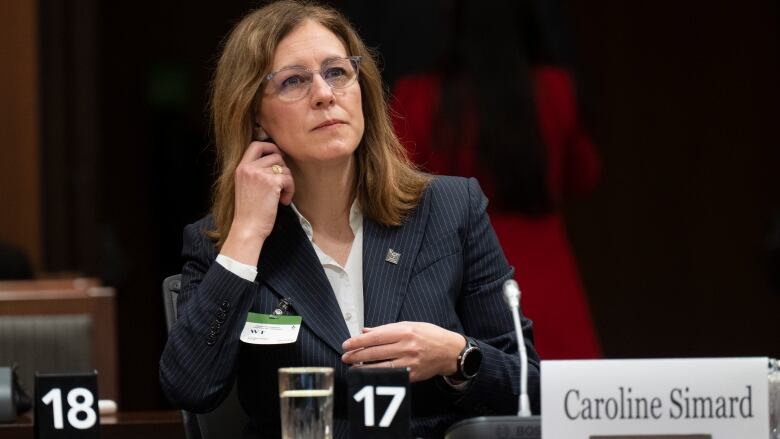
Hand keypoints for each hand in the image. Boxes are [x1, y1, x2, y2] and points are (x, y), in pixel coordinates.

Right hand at [220, 141, 294, 264]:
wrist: (247, 227)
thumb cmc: (249, 211)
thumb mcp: (246, 186)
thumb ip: (255, 172)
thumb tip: (278, 159)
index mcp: (241, 167)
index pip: (256, 145)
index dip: (270, 147)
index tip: (279, 157)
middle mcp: (248, 168)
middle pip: (275, 155)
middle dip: (283, 169)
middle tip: (281, 185)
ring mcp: (259, 174)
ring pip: (284, 168)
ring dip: (287, 182)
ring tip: (280, 196)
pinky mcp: (271, 182)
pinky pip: (288, 179)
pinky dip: (290, 190)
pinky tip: (283, 201)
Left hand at [341, 322, 465, 382]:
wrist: (450, 351)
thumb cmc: (430, 336)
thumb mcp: (410, 325)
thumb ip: (387, 329)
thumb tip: (366, 331)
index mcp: (405, 331)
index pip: (376, 336)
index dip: (358, 341)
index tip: (347, 344)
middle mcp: (407, 346)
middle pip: (376, 351)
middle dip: (357, 354)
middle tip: (345, 356)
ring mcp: (410, 362)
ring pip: (381, 366)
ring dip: (364, 367)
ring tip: (352, 366)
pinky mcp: (413, 374)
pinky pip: (391, 375)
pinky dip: (378, 375)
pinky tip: (368, 374)